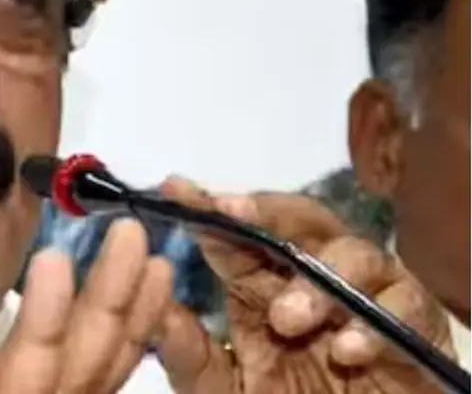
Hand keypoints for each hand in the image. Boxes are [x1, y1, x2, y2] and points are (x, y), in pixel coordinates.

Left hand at [0, 219, 174, 392]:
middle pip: (82, 362)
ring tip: (54, 259)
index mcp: (53, 393)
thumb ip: (7, 363)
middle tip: (129, 230)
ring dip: (46, 322)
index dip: (135, 316)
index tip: (159, 263)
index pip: (101, 360)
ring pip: (30, 378)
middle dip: (109, 299)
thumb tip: (24, 300)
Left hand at [154, 178, 453, 393]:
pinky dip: (375, 322)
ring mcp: (364, 297)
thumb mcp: (222, 387)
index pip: (233, 234)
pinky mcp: (411, 326)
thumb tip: (152, 301)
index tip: (176, 189)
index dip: (207, 207)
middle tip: (232, 212)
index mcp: (260, 283)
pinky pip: (404, 306)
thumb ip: (189, 351)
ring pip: (352, 254)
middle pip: (297, 221)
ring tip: (286, 317)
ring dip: (317, 279)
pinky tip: (347, 346)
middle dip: (265, 211)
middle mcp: (311, 276)